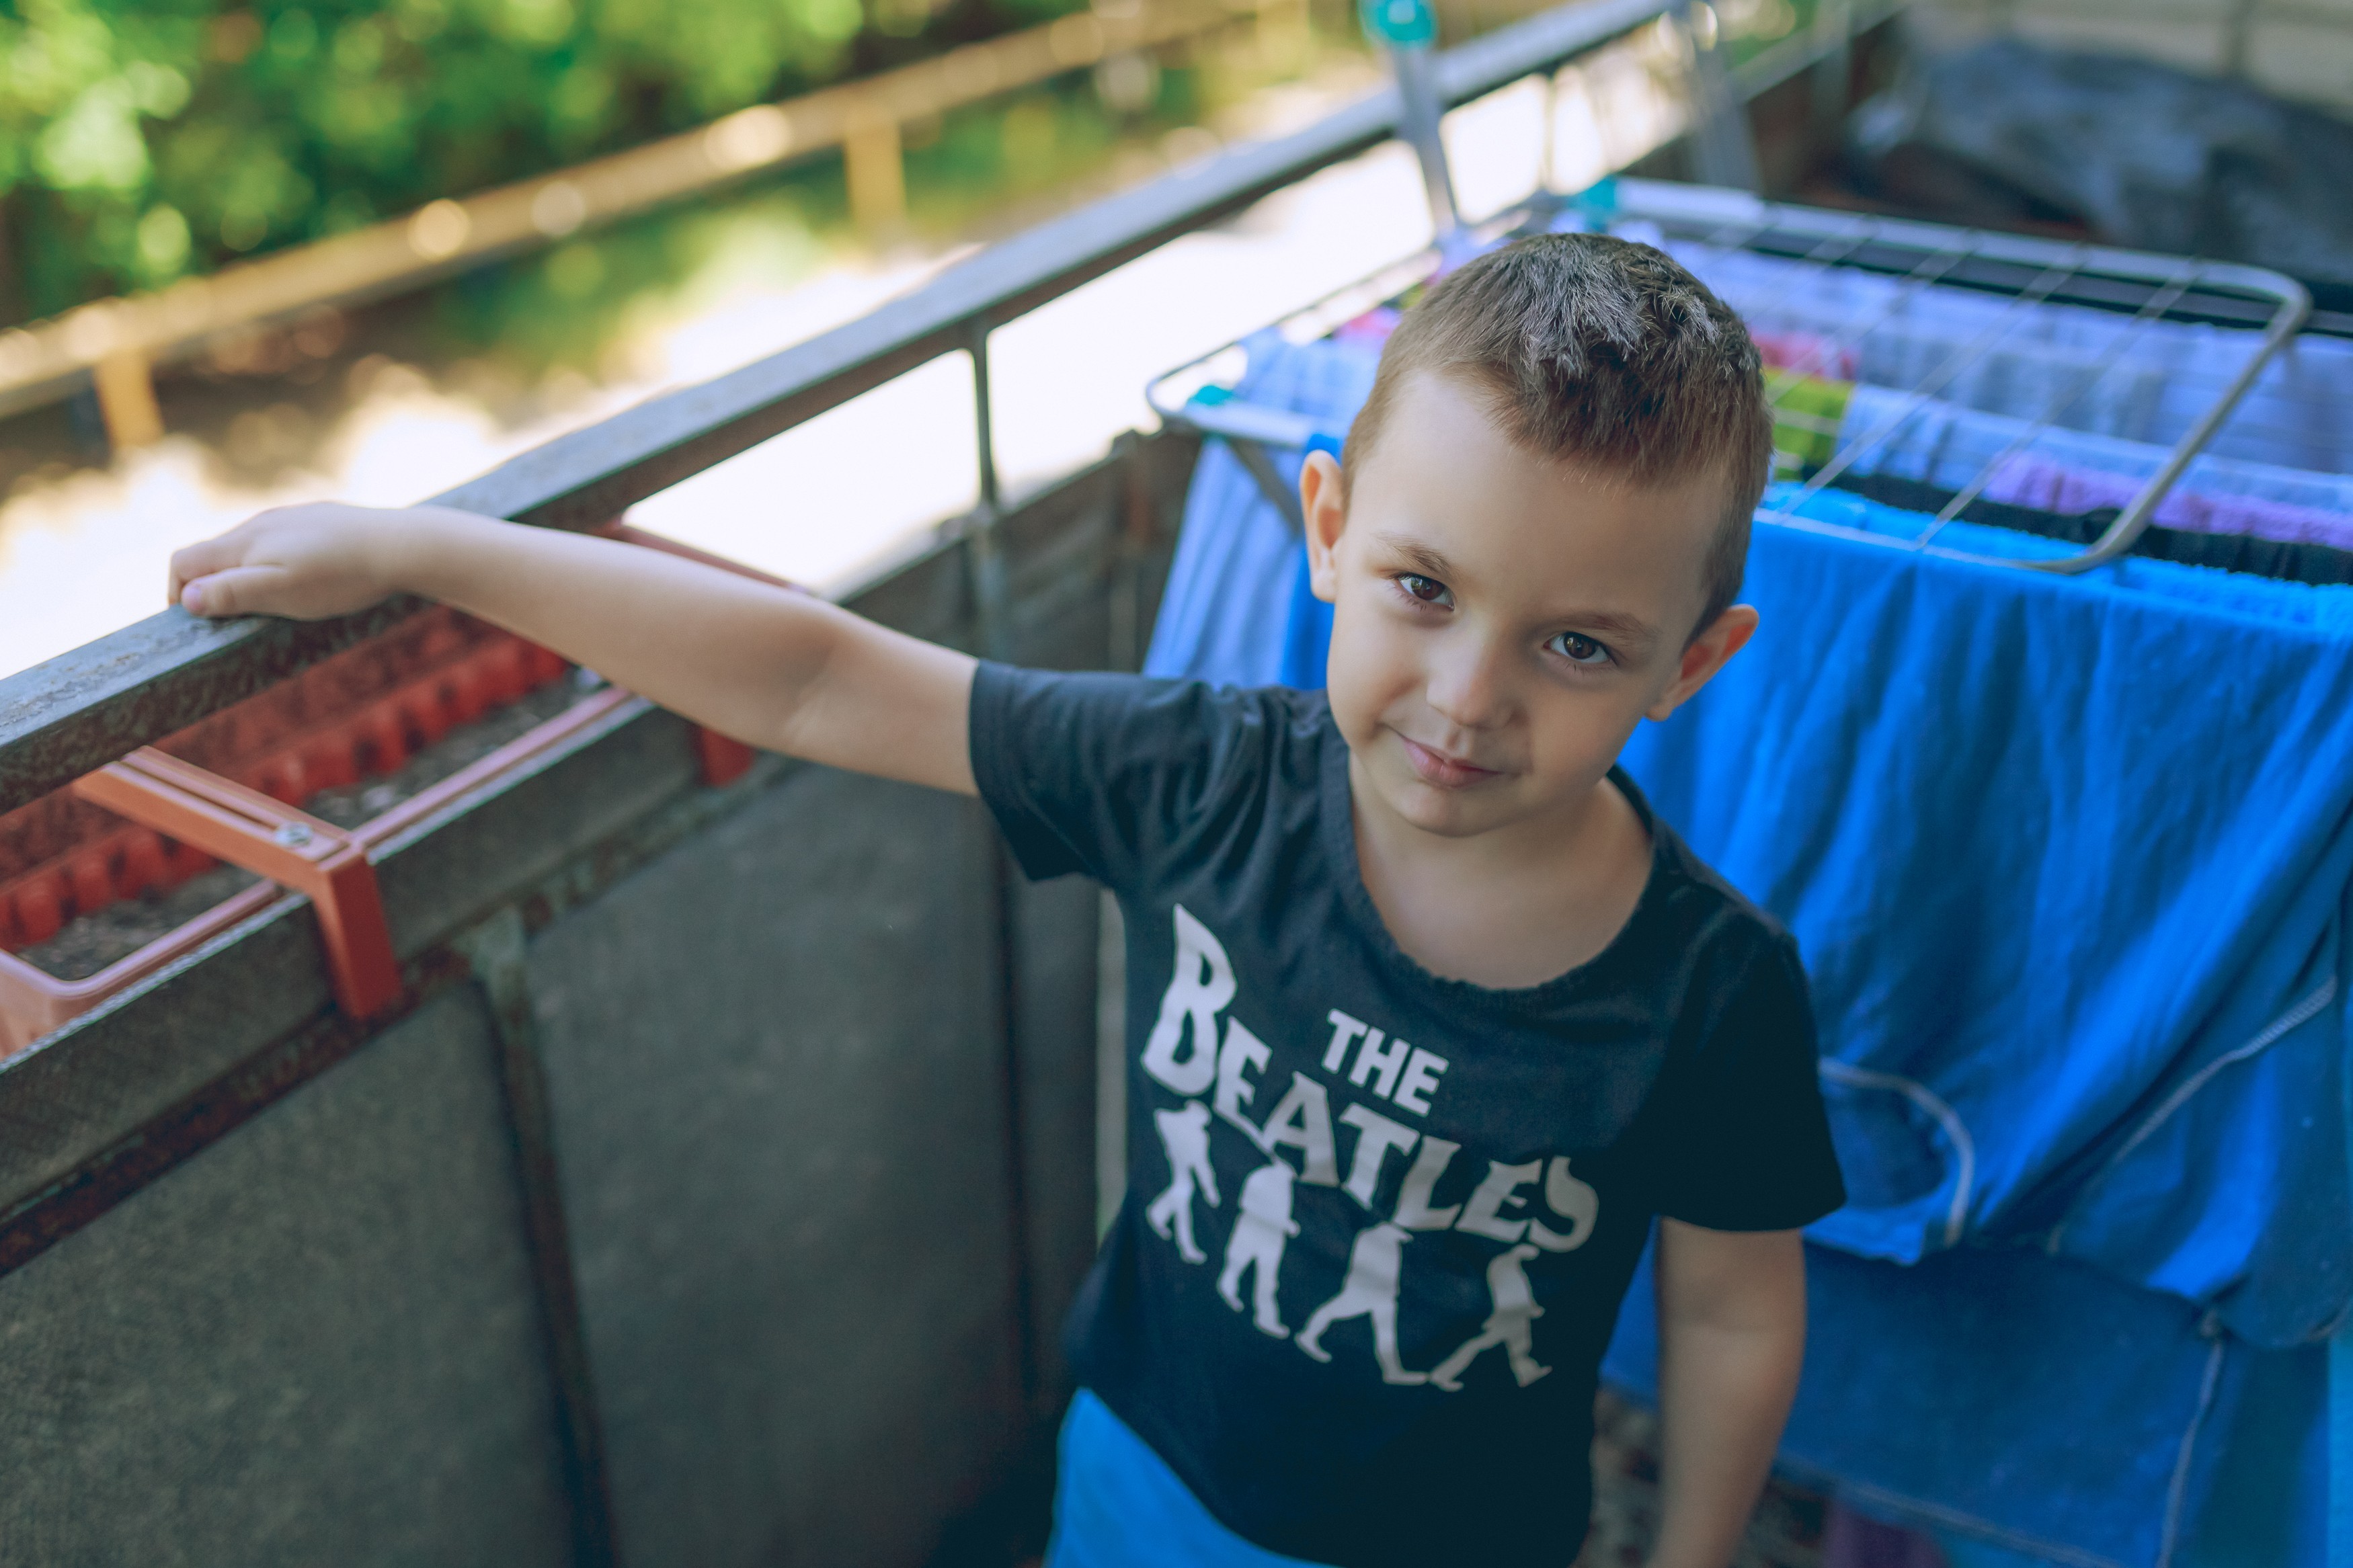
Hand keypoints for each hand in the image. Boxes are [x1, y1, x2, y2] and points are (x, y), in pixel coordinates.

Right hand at [169, 502, 424, 620]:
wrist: (401, 545)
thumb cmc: (340, 576)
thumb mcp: (280, 592)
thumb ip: (232, 593)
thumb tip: (186, 599)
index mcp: (243, 542)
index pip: (184, 560)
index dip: (177, 592)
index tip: (196, 621)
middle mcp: (261, 523)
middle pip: (214, 553)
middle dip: (211, 585)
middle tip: (233, 619)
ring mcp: (292, 519)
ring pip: (250, 548)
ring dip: (245, 575)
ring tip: (272, 604)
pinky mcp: (320, 521)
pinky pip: (283, 542)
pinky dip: (277, 564)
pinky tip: (308, 580)